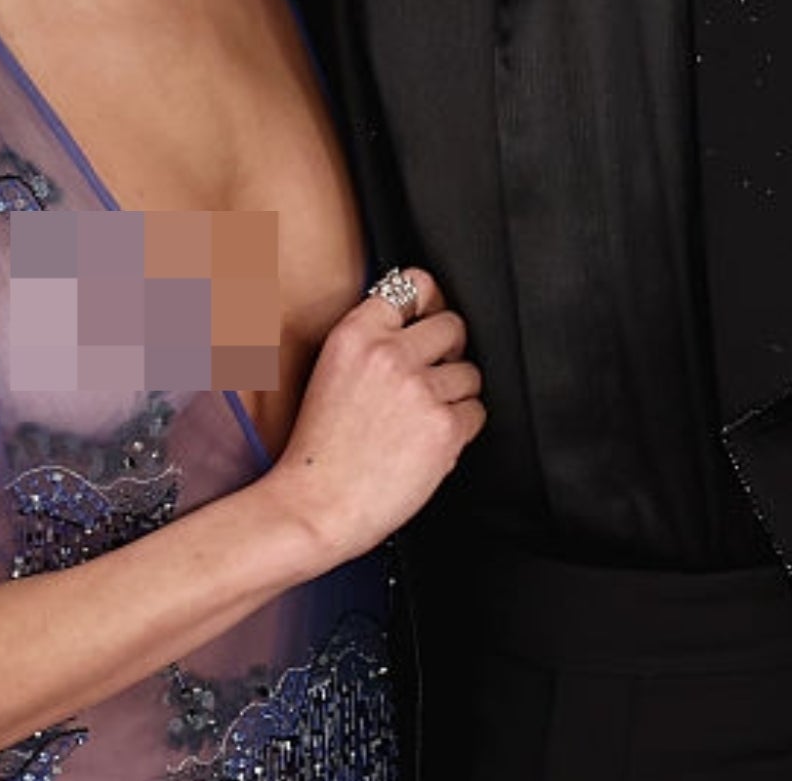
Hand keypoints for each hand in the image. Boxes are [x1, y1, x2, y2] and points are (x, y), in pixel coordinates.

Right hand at [262, 269, 484, 567]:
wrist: (315, 506)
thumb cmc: (321, 449)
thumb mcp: (331, 371)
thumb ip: (371, 340)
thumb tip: (419, 321)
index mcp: (356, 334)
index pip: (415, 283)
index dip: (431, 302)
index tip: (431, 318)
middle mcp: (388, 354)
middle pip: (452, 325)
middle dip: (449, 351)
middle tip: (433, 377)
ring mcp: (419, 389)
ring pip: (470, 373)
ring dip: (456, 395)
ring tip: (424, 420)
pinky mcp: (443, 427)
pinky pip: (476, 412)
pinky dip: (461, 428)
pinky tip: (431, 443)